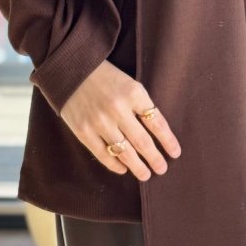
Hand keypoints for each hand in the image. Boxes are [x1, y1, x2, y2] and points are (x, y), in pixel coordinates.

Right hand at [58, 58, 181, 181]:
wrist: (70, 70)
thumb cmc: (105, 77)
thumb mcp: (129, 83)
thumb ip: (141, 105)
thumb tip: (156, 132)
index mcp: (133, 93)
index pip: (156, 123)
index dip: (168, 141)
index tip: (176, 153)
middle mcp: (117, 108)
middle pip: (142, 141)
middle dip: (155, 158)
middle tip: (162, 169)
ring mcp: (99, 121)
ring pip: (124, 152)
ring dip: (138, 167)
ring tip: (146, 175)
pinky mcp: (83, 131)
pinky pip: (103, 154)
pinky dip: (115, 165)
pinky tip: (123, 168)